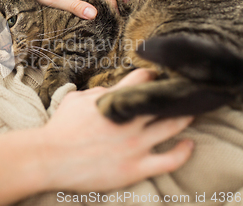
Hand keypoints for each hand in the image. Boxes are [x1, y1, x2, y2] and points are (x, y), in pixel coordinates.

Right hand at [39, 69, 193, 191]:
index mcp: (113, 100)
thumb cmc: (59, 129)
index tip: (157, 77)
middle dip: (175, 93)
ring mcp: (135, 145)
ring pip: (172, 126)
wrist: (49, 158)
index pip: (142, 79)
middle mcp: (128, 120)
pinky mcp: (136, 168)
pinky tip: (190, 143)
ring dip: (186, 116)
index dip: (152, 75)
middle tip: (184, 91)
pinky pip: (170, 160)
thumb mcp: (74, 100)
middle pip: (164, 101)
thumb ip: (96, 92)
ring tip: (193, 111)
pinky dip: (184, 151)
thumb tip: (110, 90)